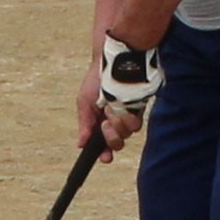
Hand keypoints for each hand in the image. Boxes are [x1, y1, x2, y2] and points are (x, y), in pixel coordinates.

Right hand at [90, 32, 161, 152]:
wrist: (110, 61)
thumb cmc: (95, 80)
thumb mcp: (84, 102)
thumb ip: (84, 124)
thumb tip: (81, 144)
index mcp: (101, 123)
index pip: (104, 145)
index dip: (105, 154)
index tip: (105, 157)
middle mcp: (116, 122)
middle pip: (118, 143)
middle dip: (111, 138)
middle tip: (105, 124)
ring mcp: (129, 115)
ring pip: (127, 133)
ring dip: (118, 123)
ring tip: (112, 107)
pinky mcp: (139, 107)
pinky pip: (136, 122)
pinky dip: (127, 116)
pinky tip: (121, 104)